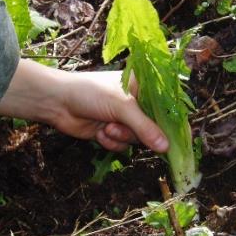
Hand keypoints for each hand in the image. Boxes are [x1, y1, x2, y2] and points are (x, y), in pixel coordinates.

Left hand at [0, 59, 168, 152]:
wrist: (57, 102)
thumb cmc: (90, 93)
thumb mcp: (122, 106)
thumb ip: (145, 127)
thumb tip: (166, 148)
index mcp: (143, 87)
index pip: (167, 107)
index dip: (174, 125)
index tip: (179, 141)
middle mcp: (136, 103)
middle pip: (153, 128)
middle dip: (138, 132)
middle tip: (124, 127)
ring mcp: (124, 118)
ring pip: (137, 139)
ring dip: (121, 136)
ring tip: (106, 127)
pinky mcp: (112, 132)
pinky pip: (122, 145)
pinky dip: (111, 142)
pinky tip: (100, 133)